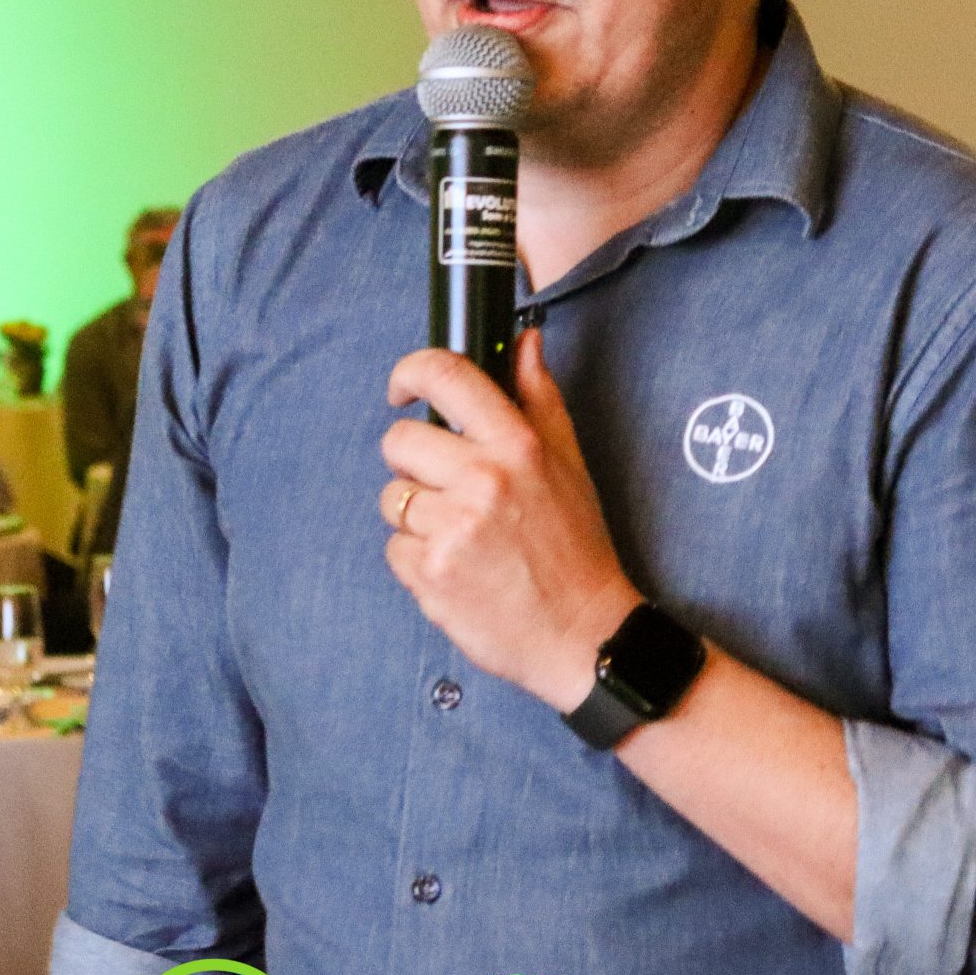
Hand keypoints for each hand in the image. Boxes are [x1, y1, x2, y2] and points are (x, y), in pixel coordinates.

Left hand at [380, 332, 641, 711]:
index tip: (401, 389)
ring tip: (463, 539)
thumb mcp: (569, 463)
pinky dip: (416, 560)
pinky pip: (394, 549)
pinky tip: (457, 570)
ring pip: (393, 499)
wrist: (582, 635)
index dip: (409, 373)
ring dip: (417, 517)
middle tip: (448, 490)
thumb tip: (525, 339)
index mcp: (517, 445)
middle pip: (398, 443)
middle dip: (413, 464)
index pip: (445, 377)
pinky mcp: (431, 573)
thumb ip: (539, 397)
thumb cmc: (576, 546)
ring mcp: (453, 528)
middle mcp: (483, 480)